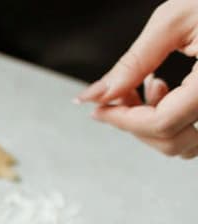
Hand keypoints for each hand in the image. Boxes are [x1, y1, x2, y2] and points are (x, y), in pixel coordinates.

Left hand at [77, 0, 197, 157]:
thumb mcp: (173, 21)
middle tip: (119, 93)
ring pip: (185, 143)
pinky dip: (173, 120)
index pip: (162, 123)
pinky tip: (166, 89)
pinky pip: (196, 130)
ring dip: (154, 123)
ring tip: (150, 84)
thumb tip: (96, 95)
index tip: (99, 108)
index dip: (123, 119)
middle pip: (172, 141)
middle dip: (135, 122)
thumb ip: (134, 63)